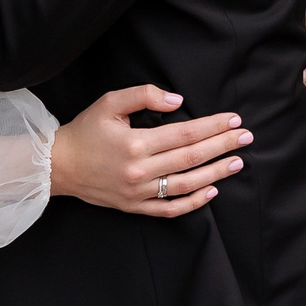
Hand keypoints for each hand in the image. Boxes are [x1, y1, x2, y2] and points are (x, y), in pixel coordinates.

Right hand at [51, 85, 251, 217]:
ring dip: (216, 173)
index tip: (234, 120)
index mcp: (135, 143)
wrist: (59, 165)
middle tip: (246, 137)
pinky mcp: (135, 207)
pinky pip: (170, 209)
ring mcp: (138, 193)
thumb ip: (144, 96)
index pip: (184, 134)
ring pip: (186, 185)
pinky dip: (193, 202)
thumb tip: (178, 101)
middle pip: (191, 158)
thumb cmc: (86, 131)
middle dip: (222, 146)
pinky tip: (211, 190)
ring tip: (237, 162)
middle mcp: (140, 170)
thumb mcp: (110, 102)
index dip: (212, 127)